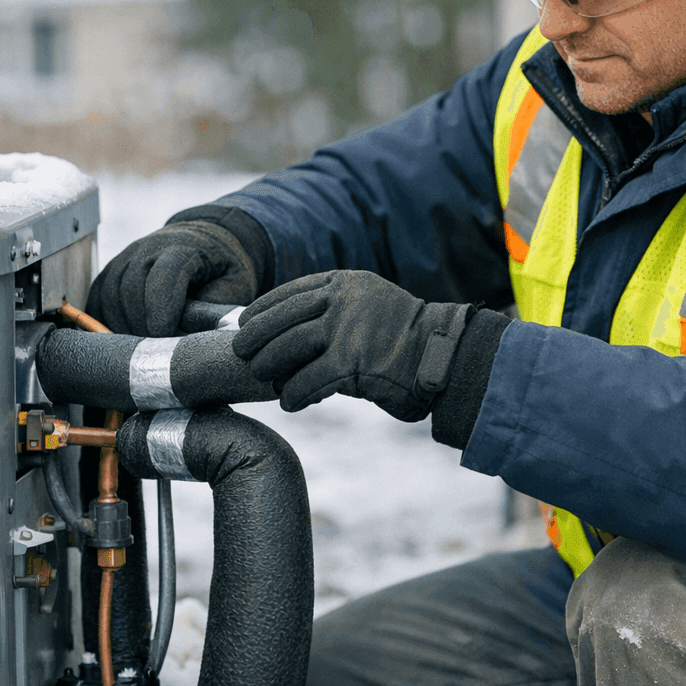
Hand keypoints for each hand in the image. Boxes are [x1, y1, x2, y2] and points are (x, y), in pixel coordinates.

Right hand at [87, 213, 263, 335]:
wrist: (205, 243)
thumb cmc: (222, 269)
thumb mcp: (235, 285)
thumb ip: (217, 307)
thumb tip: (190, 334)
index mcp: (184, 248)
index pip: (163, 277)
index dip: (161, 312)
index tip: (165, 339)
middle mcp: (148, 248)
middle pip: (131, 288)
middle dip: (139, 325)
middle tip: (152, 353)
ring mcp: (126, 257)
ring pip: (110, 294)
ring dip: (121, 327)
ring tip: (138, 351)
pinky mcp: (112, 270)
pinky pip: (97, 297)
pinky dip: (102, 322)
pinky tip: (119, 341)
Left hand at [231, 270, 472, 419]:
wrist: (443, 357)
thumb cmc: (403, 340)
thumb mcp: (368, 308)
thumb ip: (333, 313)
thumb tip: (285, 334)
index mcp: (346, 283)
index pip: (290, 292)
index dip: (262, 309)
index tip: (244, 322)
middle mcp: (344, 299)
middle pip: (283, 317)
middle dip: (256, 337)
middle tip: (242, 354)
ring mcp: (348, 328)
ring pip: (289, 345)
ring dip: (270, 365)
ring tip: (264, 377)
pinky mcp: (352, 361)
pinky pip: (308, 380)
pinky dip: (294, 393)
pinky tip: (290, 402)